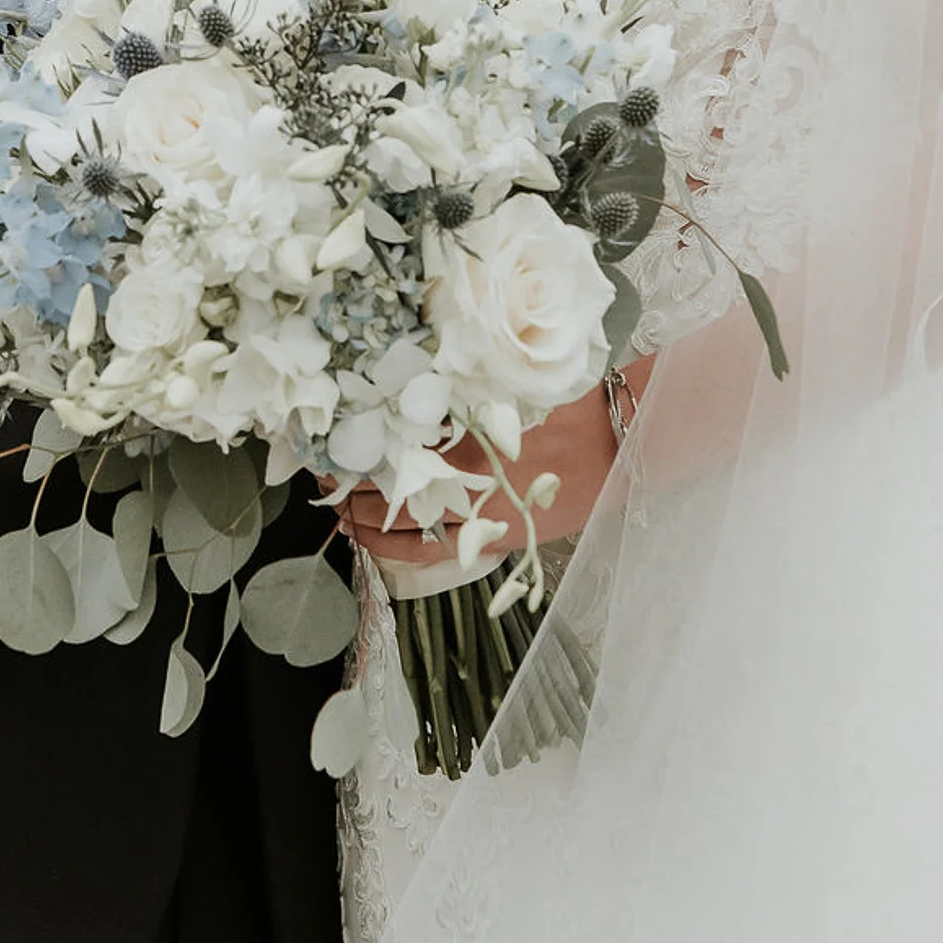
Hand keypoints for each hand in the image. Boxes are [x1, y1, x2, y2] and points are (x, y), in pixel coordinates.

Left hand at [338, 357, 652, 568]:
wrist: (620, 440)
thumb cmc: (568, 402)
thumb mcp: (507, 387)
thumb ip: (458, 396)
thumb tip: (404, 391)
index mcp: (464, 442)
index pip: (388, 455)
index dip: (351, 459)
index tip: (324, 452)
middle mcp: (467, 486)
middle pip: (389, 497)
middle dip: (349, 493)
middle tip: (322, 483)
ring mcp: (481, 519)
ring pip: (406, 534)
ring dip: (368, 526)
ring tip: (342, 518)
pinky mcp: (499, 539)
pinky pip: (436, 555)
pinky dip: (401, 550)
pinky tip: (381, 544)